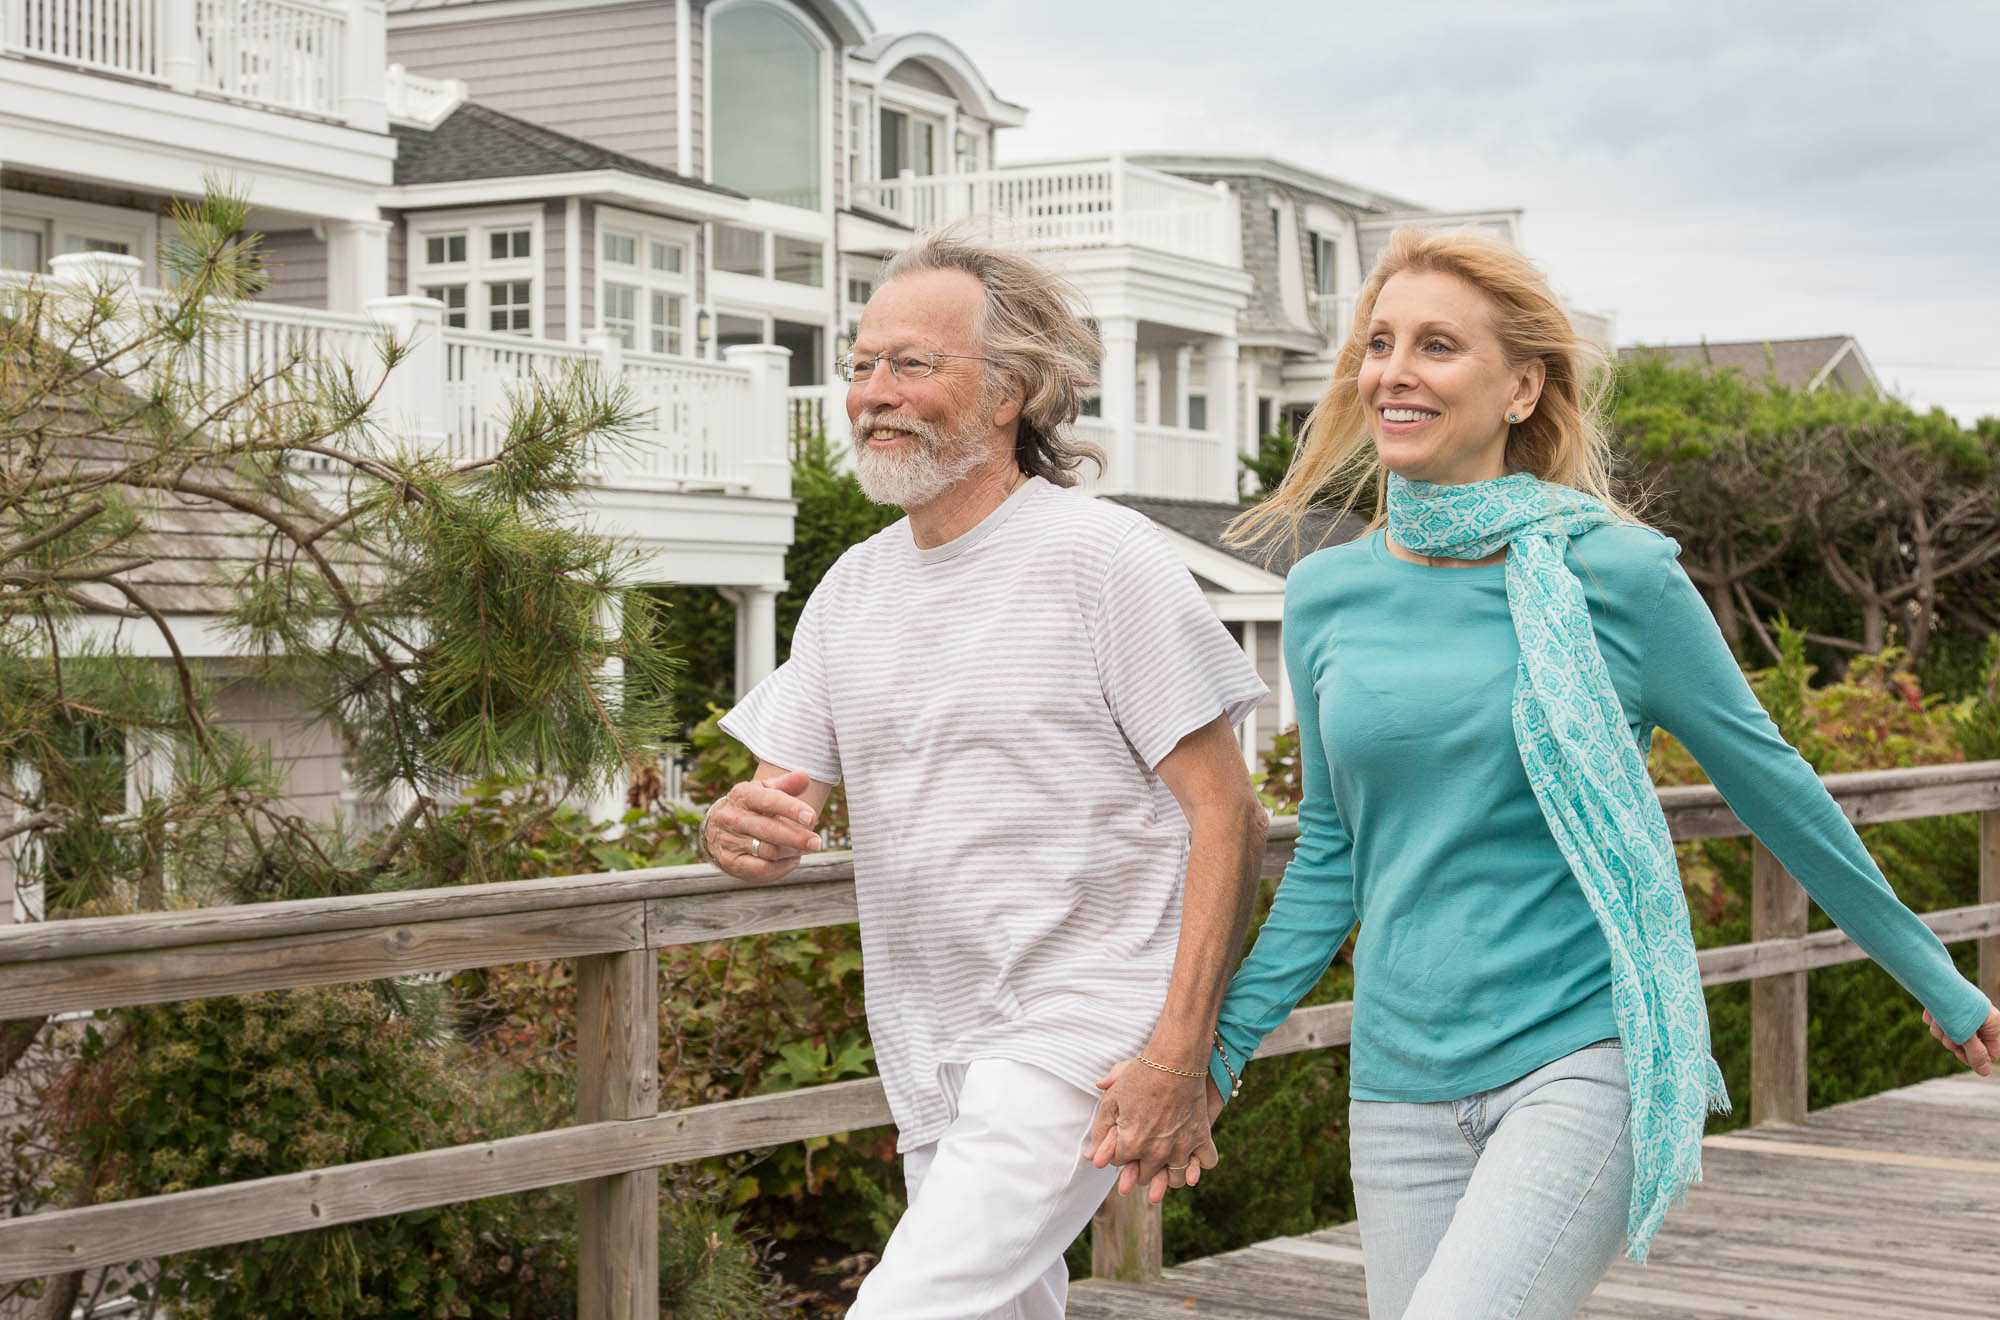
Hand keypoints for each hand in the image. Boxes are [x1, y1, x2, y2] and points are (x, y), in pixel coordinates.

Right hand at [702, 769, 820, 882]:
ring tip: (806, 848)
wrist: (717, 827)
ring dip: (792, 851)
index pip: (769, 800)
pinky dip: (782, 867)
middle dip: (797, 838)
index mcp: (743, 795)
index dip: (791, 809)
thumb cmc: (752, 806)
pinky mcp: (730, 862)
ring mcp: (729, 841)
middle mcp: (732, 817)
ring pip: (768, 851)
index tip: (811, 817)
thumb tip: (805, 777)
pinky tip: (792, 859)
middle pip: (769, 830)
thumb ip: (787, 784)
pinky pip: (762, 869)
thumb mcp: (766, 789)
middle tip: (817, 843)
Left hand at [1087, 1057, 1217, 1203]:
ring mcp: (1181, 1148)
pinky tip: (1192, 1155)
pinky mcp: (1201, 1138)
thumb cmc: (1140, 1077)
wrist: (1174, 1061)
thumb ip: (1100, 1131)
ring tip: (1164, 1162)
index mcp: (1131, 1144)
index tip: (1122, 1139)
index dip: (1117, 1150)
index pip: (1118, 1162)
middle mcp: (1156, 1152)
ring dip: (1168, 1174)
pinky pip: (1206, 1162)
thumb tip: (1091, 1157)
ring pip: (1175, 1179)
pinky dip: (1200, 1162)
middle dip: (1139, 1166)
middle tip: (1141, 1152)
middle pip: (1145, 1175)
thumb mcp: (1111, 1100)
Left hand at [1924, 1005, 1998, 1077]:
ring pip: (1948, 1037)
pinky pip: (1937, 1025)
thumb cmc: (1954, 1005)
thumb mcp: (1967, 1033)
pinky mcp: (1945, 1011)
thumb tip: (1985, 1072)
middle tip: (1950, 1032)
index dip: (1975, 1057)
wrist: (1933, 978)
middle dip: (1954, 1042)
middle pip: (1967, 1048)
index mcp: (1992, 1025)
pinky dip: (1933, 1020)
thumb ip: (1975, 1053)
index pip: (1990, 1054)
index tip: (1962, 1053)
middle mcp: (1978, 1021)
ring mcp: (1961, 1015)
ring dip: (1941, 1030)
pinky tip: (1934, 1011)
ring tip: (1941, 1017)